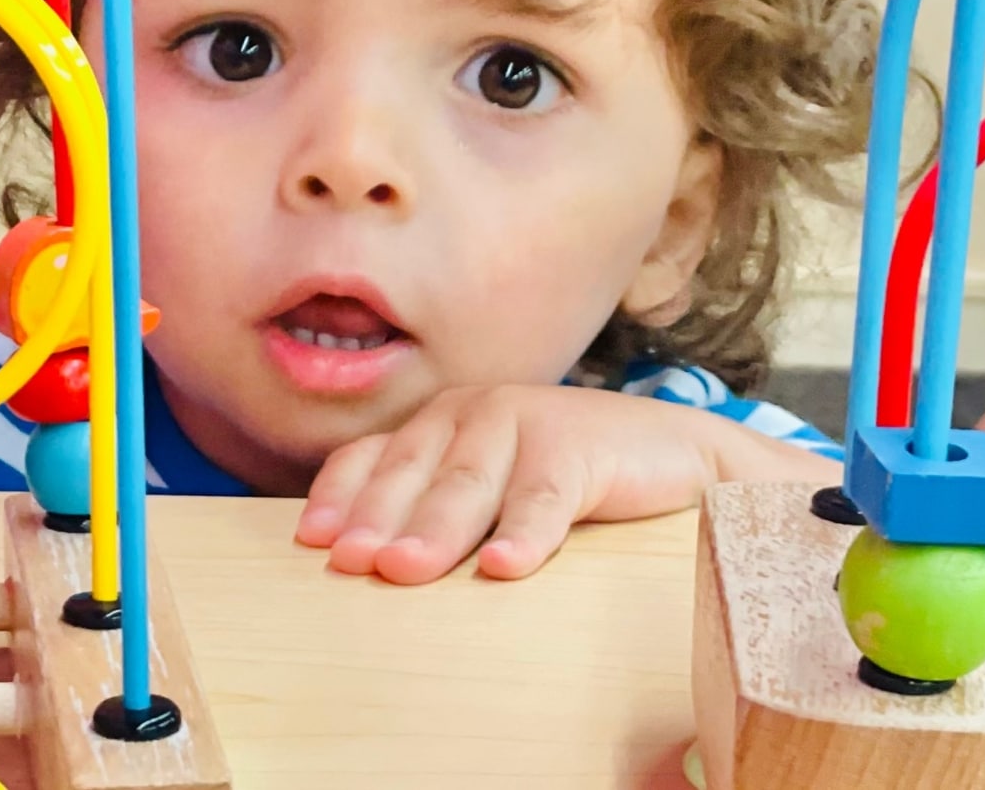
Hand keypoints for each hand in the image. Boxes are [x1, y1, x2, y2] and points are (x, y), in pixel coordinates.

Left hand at [294, 384, 830, 584]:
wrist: (671, 453)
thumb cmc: (564, 478)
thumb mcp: (488, 488)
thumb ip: (433, 508)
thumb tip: (365, 569)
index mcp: (438, 425)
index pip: (370, 457)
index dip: (340, 497)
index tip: (313, 542)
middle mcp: (470, 414)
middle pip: (411, 475)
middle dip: (376, 520)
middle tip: (352, 564)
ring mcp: (522, 425)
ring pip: (467, 486)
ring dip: (434, 530)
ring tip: (405, 570)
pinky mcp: (578, 447)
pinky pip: (544, 497)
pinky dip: (524, 532)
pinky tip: (506, 566)